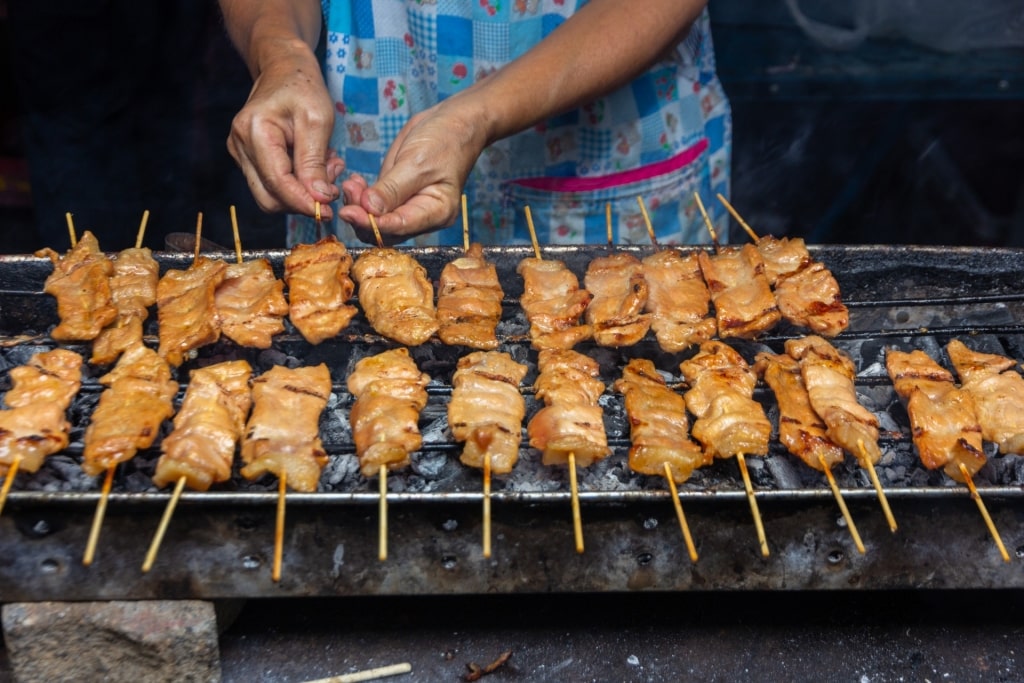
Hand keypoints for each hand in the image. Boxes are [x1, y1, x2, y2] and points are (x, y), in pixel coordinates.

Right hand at [226, 41, 342, 218]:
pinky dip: (295, 185)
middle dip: (303, 200)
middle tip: (333, 184)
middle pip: (269, 198)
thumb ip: (315, 163)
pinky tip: (313, 167)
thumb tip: (319, 200)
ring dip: (301, 193)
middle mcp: (239, 145)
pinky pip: (270, 185)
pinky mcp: (246, 158)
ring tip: (326, 170)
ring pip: (270, 196)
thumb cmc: (303, 88)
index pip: (278, 184)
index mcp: (254, 131)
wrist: (284, 69)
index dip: (305, 203)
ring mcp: (239, 153)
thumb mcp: (318, 121)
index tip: (331, 209)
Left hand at [338, 97, 488, 244]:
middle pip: (386, 231)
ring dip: (359, 206)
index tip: (349, 212)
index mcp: (437, 212)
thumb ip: (392, 189)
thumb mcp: (417, 162)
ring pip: (377, 220)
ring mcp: (409, 207)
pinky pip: (376, 207)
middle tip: (347, 191)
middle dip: (362, 215)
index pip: (400, 226)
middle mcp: (423, 216)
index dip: (372, 223)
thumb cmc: (445, 141)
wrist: (453, 123)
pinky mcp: (397, 196)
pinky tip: (354, 183)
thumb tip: (368, 209)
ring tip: (350, 184)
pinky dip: (361, 198)